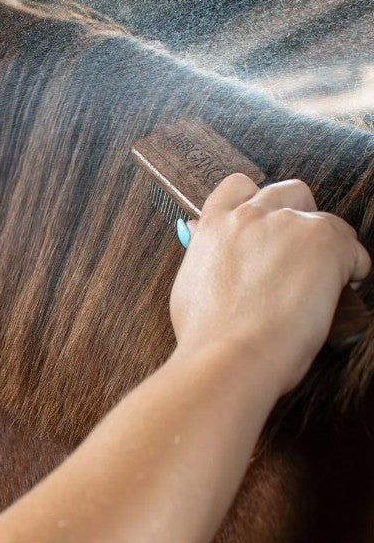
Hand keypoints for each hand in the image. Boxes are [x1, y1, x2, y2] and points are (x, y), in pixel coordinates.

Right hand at [170, 174, 370, 395]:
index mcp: (214, 225)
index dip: (255, 202)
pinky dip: (351, 269)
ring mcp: (288, 225)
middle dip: (297, 217)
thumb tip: (198, 233)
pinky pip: (353, 248)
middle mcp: (250, 216)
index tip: (262, 223)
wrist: (229, 355)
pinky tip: (337, 291)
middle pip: (289, 192)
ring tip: (318, 279)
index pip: (238, 187)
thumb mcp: (190, 285)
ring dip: (324, 244)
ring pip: (324, 219)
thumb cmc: (206, 334)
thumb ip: (202, 252)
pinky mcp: (323, 242)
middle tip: (295, 253)